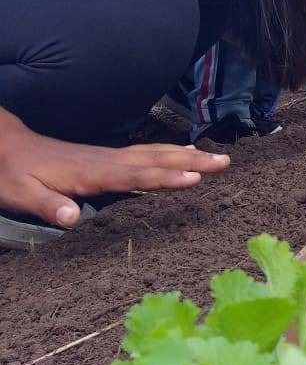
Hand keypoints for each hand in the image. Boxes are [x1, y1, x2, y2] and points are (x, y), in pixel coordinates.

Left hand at [0, 107, 228, 226]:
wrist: (6, 144)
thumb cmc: (13, 172)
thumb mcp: (21, 194)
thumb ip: (48, 206)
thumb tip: (73, 219)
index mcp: (92, 173)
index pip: (137, 176)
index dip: (166, 178)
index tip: (196, 178)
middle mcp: (108, 161)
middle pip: (157, 160)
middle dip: (192, 161)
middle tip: (225, 162)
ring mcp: (110, 156)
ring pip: (156, 153)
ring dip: (188, 155)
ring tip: (216, 157)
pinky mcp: (109, 157)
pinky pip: (148, 152)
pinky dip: (171, 152)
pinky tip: (184, 153)